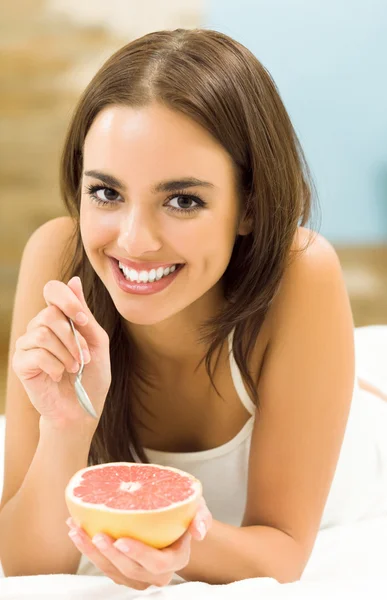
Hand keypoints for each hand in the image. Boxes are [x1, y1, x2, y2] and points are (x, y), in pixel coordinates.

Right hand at [12, 276, 110, 429]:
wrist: (82, 409)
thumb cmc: (92, 375)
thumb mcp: (96, 342)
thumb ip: (84, 315)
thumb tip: (73, 281)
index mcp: (59, 318)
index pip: (52, 290)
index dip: (66, 300)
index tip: (83, 321)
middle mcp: (40, 327)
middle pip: (50, 315)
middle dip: (73, 338)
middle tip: (84, 358)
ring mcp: (27, 344)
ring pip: (43, 334)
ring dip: (66, 354)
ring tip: (74, 369)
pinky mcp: (21, 363)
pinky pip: (36, 354)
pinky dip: (55, 366)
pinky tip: (58, 376)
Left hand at [66, 498, 212, 588]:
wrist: (173, 523)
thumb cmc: (185, 514)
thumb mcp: (198, 509)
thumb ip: (201, 517)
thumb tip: (198, 531)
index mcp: (175, 560)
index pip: (157, 563)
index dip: (138, 554)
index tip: (121, 539)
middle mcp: (155, 574)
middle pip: (130, 570)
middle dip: (110, 554)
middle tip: (96, 535)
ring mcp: (137, 575)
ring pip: (111, 570)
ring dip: (91, 552)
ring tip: (77, 530)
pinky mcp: (121, 571)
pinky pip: (103, 564)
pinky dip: (87, 549)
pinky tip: (76, 530)